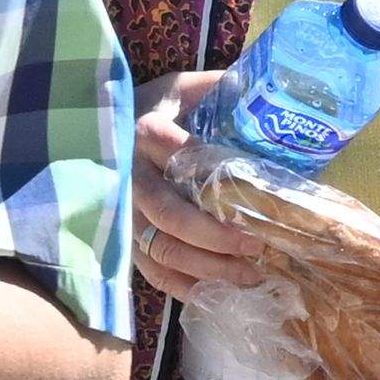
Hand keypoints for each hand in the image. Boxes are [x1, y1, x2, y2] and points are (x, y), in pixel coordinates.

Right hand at [123, 68, 268, 302]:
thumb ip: (219, 87)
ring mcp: (121, 214)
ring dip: (207, 268)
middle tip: (257, 246)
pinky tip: (218, 292)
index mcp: (145, 133)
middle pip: (169, 216)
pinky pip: (150, 271)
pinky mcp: (122, 238)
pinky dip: (184, 286)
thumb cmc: (160, 107)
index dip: (208, 177)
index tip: (248, 196)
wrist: (109, 125)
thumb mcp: (185, 87)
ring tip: (251, 274)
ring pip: (160, 250)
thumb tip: (270, 94)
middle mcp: (128, 178)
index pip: (174, 154)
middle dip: (215, 237)